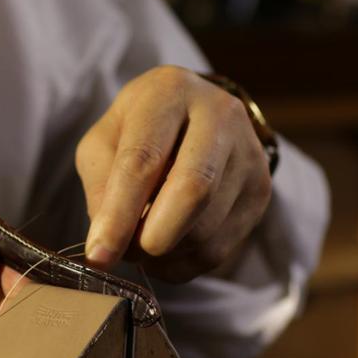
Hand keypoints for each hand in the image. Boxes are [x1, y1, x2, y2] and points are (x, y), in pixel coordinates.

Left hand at [76, 65, 272, 282]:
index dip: (119, 214)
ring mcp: (249, 154)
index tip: (97, 256)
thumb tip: (107, 239)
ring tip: (139, 246)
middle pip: (194, 190)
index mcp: (170, 93)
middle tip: (124, 254)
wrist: (192, 116)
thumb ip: (100, 185)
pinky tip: (165, 251)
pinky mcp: (260, 190)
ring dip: (163, 254)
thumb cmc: (137, 131)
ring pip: (206, 228)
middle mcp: (220, 115)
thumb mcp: (103, 143)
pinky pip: (219, 248)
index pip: (144, 160)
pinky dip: (183, 263)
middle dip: (152, 237)